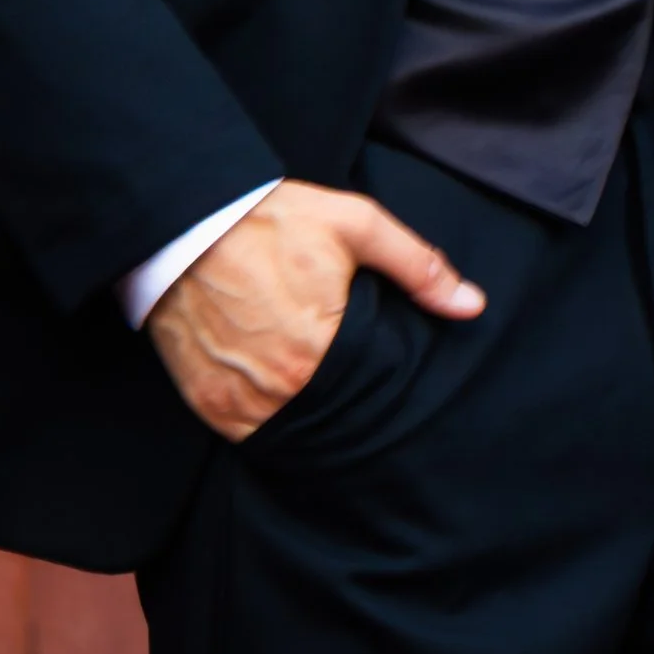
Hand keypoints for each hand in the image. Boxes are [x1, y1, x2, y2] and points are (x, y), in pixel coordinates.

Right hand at [143, 179, 484, 440]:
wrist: (181, 220)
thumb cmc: (269, 220)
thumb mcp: (354, 226)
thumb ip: (417, 267)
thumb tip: (473, 305)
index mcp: (320, 351)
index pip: (371, 395)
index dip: (381, 385)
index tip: (382, 375)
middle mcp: (278, 388)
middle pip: (333, 419)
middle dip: (347, 406)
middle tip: (352, 383)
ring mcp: (237, 401)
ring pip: (291, 433)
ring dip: (307, 419)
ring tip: (318, 390)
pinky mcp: (206, 402)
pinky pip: (247, 433)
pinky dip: (266, 419)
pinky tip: (279, 392)